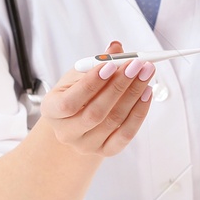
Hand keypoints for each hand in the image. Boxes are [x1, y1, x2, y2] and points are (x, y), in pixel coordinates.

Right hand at [39, 40, 154, 155]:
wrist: (76, 121)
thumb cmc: (76, 93)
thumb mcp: (78, 75)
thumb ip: (95, 62)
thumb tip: (115, 47)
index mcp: (52, 110)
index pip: (70, 101)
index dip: (92, 83)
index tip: (111, 64)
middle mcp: (66, 132)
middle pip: (95, 113)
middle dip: (119, 85)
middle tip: (137, 65)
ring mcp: (86, 145)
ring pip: (114, 121)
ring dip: (133, 95)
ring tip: (145, 74)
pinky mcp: (105, 151)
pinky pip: (126, 134)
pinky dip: (139, 113)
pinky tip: (147, 94)